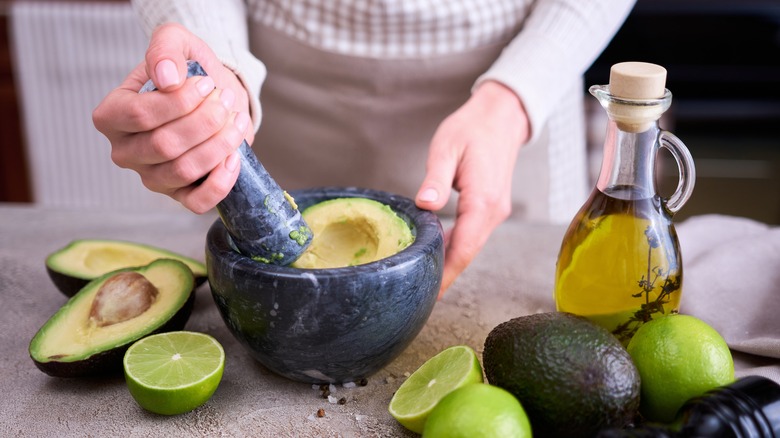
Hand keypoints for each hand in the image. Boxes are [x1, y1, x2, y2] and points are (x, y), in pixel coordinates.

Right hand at [92, 23, 252, 212]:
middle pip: (164, 144)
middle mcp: (125, 151)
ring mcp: (151, 177)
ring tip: (236, 120)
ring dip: (219, 144)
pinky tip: (234, 156)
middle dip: (205, 120)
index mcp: (112, 115)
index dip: (180, 101)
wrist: (213, 94)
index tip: (207, 84)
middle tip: (225, 99)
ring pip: (183, 170)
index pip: (139, 114)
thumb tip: (168, 78)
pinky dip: (221, 181)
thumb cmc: (188, 71)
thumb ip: (165, 49)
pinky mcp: (179, 194)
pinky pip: (197, 202)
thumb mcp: (176, 43)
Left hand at [415, 80, 529, 298]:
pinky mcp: (492, 208)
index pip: (464, 247)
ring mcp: (496, 211)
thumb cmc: (472, 127)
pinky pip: (473, 235)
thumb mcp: (447, 147)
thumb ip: (436, 178)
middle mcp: (494, 211)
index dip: (446, 273)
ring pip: (471, 246)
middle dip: (446, 276)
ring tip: (425, 281)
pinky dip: (456, 248)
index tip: (430, 293)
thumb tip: (424, 205)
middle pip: (468, 253)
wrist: (503, 116)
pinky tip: (437, 254)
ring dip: (450, 264)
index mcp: (483, 200)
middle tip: (419, 296)